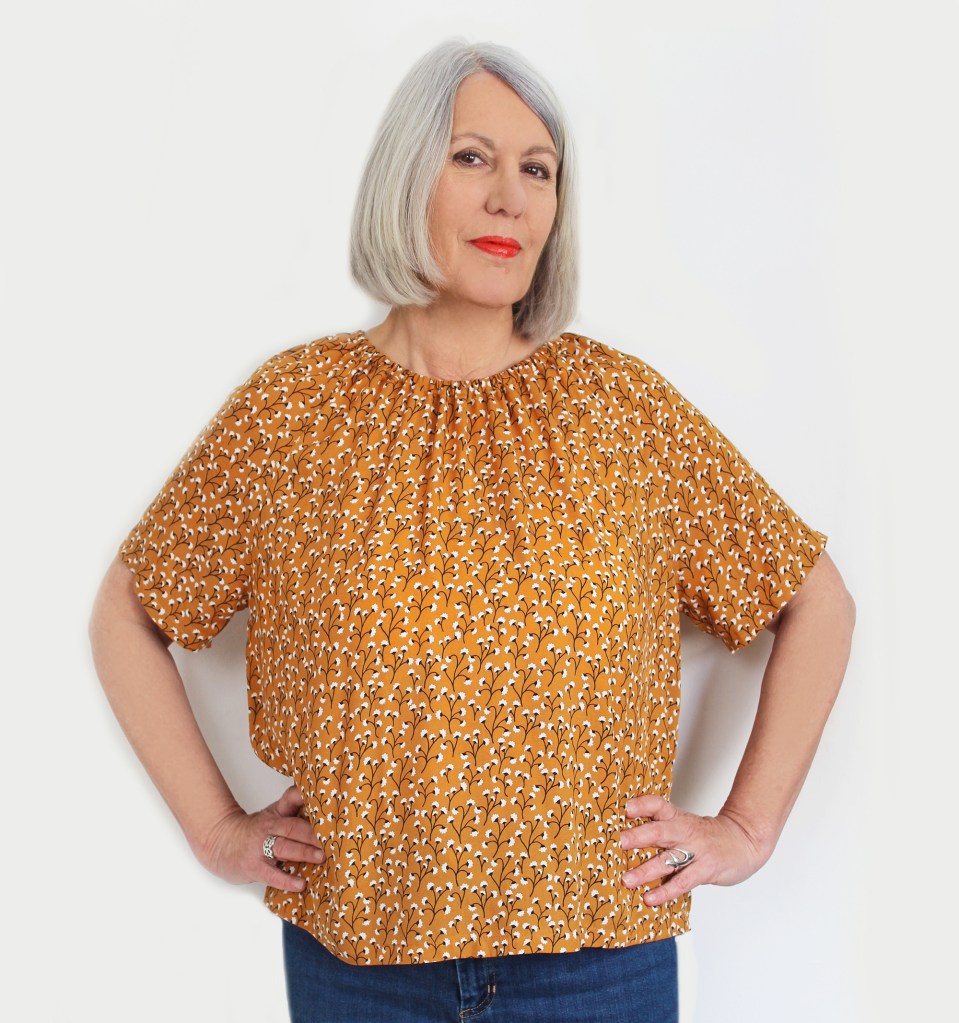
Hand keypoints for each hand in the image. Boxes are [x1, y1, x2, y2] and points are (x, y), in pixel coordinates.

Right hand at [194, 785, 324, 892]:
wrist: (219, 841)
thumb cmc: (253, 830)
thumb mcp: (272, 815)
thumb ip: (294, 812)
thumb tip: (324, 813)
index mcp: (276, 813)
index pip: (292, 799)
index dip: (306, 797)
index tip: (326, 801)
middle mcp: (269, 827)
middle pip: (293, 827)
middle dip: (313, 834)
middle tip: (332, 839)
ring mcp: (260, 847)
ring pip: (284, 847)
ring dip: (304, 852)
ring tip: (321, 857)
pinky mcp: (254, 866)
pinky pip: (272, 874)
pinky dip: (287, 880)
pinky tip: (300, 884)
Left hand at [619, 795, 770, 906]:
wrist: (744, 840)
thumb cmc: (706, 835)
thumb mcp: (683, 823)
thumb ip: (658, 828)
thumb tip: (623, 840)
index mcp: (676, 817)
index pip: (657, 804)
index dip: (642, 805)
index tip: (625, 809)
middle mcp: (684, 831)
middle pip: (659, 831)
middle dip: (638, 836)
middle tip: (619, 842)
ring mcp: (696, 850)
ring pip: (668, 859)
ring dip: (645, 870)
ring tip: (626, 880)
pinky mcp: (706, 869)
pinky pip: (683, 881)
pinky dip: (665, 891)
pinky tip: (650, 898)